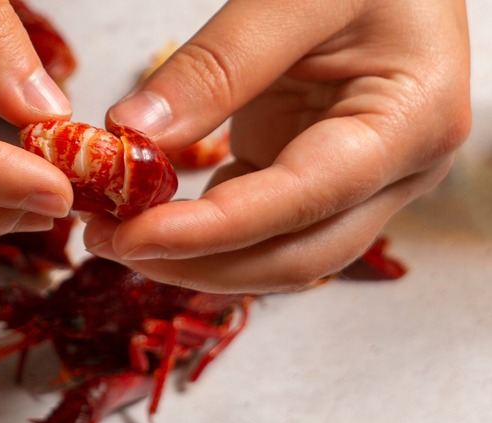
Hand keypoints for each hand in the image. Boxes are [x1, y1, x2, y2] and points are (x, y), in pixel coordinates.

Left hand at [87, 0, 470, 292]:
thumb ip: (216, 67)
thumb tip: (133, 132)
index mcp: (407, 124)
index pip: (299, 201)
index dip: (211, 231)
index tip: (131, 236)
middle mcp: (391, 172)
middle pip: (292, 256)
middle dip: (195, 263)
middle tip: (106, 242)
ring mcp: (355, 180)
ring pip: (275, 252)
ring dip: (194, 257)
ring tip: (113, 235)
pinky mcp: (316, 173)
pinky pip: (258, 220)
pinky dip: (202, 227)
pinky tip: (148, 217)